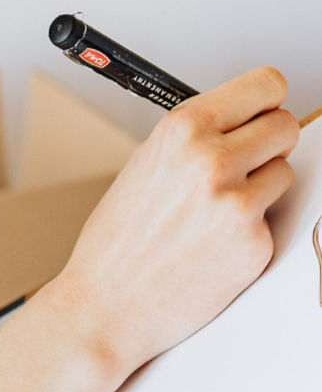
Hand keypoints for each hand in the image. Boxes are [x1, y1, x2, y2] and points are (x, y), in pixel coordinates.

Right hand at [45, 66, 299, 379]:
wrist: (105, 306)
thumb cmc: (115, 244)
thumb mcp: (142, 168)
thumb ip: (192, 141)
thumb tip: (238, 123)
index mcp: (181, 131)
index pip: (265, 85)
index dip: (264, 101)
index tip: (260, 112)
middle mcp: (212, 160)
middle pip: (285, 125)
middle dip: (266, 144)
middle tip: (239, 165)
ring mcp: (236, 203)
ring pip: (284, 173)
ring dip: (259, 188)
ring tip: (214, 211)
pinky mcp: (254, 243)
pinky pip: (273, 219)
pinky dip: (248, 230)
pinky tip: (212, 244)